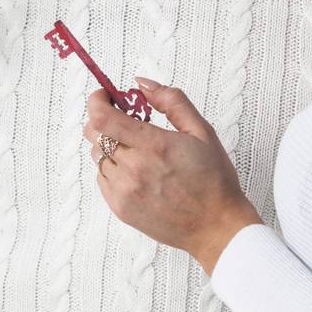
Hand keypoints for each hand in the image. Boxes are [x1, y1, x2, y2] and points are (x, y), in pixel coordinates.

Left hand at [84, 77, 262, 273]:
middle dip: (103, 120)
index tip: (104, 96)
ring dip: (110, 146)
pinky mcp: (120, 209)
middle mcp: (134, 169)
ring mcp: (124, 191)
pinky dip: (112, 169)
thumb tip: (141, 84)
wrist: (217, 227)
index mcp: (154, 146)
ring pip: (97, 156)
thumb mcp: (201, 131)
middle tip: (124, 122)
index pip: (102, 117)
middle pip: (94, 134)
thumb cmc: (213, 180)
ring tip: (137, 151)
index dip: (96, 101)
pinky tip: (136, 172)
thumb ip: (171, 101)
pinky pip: (102, 178)